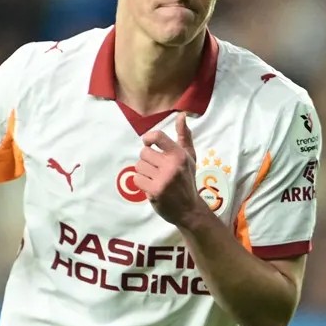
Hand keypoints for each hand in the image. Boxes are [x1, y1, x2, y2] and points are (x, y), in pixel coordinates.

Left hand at [136, 112, 203, 226]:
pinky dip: (141, 183)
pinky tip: (152, 187)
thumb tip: (182, 115)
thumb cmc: (187, 180)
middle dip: (147, 160)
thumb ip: (184, 136)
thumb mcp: (189, 157)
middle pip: (144, 152)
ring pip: (138, 166)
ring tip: (155, 179)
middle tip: (157, 169)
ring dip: (144, 173)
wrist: (189, 209)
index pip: (157, 136)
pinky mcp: (155, 191)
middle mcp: (172, 165)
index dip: (148, 138)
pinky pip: (137, 179)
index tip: (149, 144)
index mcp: (179, 154)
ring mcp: (163, 179)